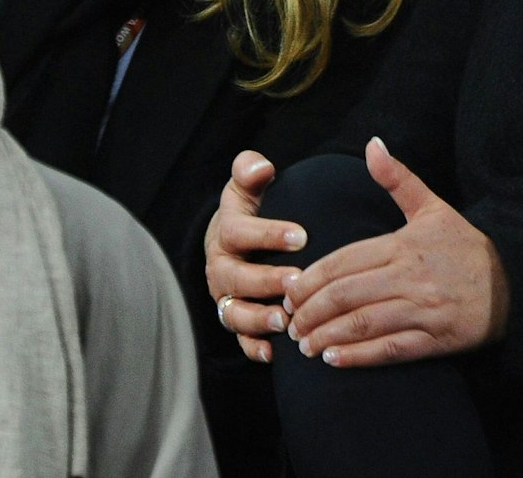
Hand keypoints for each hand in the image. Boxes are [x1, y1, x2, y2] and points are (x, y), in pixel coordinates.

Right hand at [204, 151, 309, 362]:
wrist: (241, 238)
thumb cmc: (253, 207)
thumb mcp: (249, 184)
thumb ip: (250, 170)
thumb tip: (260, 167)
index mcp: (225, 232)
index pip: (239, 233)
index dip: (268, 234)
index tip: (302, 235)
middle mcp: (220, 267)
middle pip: (234, 278)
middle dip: (265, 281)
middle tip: (297, 282)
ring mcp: (227, 296)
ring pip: (233, 313)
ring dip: (258, 319)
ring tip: (285, 320)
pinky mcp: (237, 319)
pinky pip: (240, 339)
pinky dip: (254, 348)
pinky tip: (274, 354)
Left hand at [282, 137, 509, 367]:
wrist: (514, 284)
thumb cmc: (467, 247)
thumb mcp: (434, 208)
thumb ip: (398, 179)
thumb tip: (372, 145)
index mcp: (403, 245)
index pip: (343, 262)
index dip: (310, 280)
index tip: (289, 292)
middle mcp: (410, 278)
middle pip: (345, 295)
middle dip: (310, 311)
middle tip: (290, 323)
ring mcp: (423, 310)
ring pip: (362, 324)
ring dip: (325, 336)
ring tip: (303, 345)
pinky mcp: (435, 340)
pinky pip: (388, 350)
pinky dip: (356, 356)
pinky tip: (332, 359)